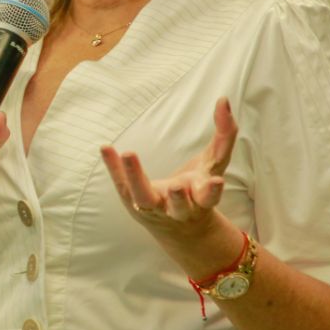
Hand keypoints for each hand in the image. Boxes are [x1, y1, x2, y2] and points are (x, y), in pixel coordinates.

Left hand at [100, 97, 236, 234]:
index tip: (217, 182)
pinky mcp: (132, 200)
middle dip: (178, 198)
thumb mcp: (213, 164)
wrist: (180, 228)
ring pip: (143, 199)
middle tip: (175, 187)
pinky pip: (121, 184)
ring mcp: (153, 207)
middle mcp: (178, 208)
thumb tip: (224, 101)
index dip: (214, 190)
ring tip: (129, 154)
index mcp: (201, 199)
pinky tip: (105, 148)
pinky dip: (112, 167)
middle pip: (179, 206)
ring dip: (136, 178)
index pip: (210, 196)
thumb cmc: (198, 189)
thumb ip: (224, 135)